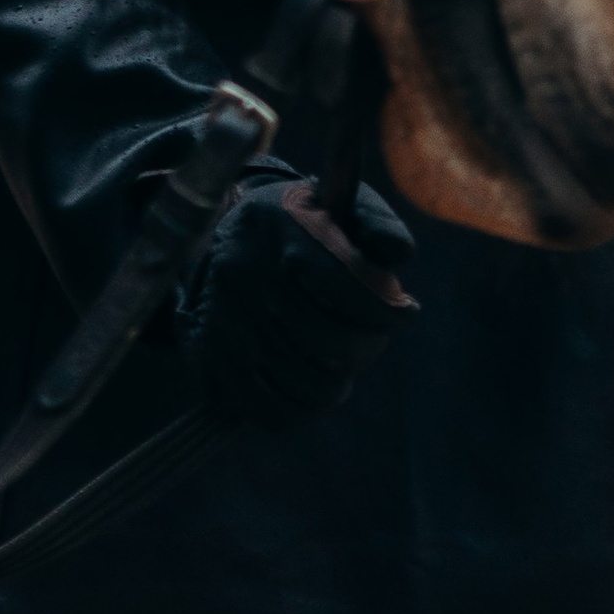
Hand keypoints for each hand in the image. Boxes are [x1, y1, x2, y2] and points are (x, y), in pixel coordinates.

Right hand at [175, 171, 419, 427]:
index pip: (344, 282)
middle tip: (373, 340)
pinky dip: (304, 409)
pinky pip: (269, 409)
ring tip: (345, 365)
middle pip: (327, 342)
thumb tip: (400, 256)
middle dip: (366, 348)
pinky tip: (316, 387)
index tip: (404, 311)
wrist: (226, 235)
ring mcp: (222, 317)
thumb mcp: (339, 204)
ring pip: (303, 383)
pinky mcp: (209, 355)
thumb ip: (378, 224)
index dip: (385, 308)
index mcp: (280, 225)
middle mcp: (244, 269)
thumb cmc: (302, 223)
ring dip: (338, 383)